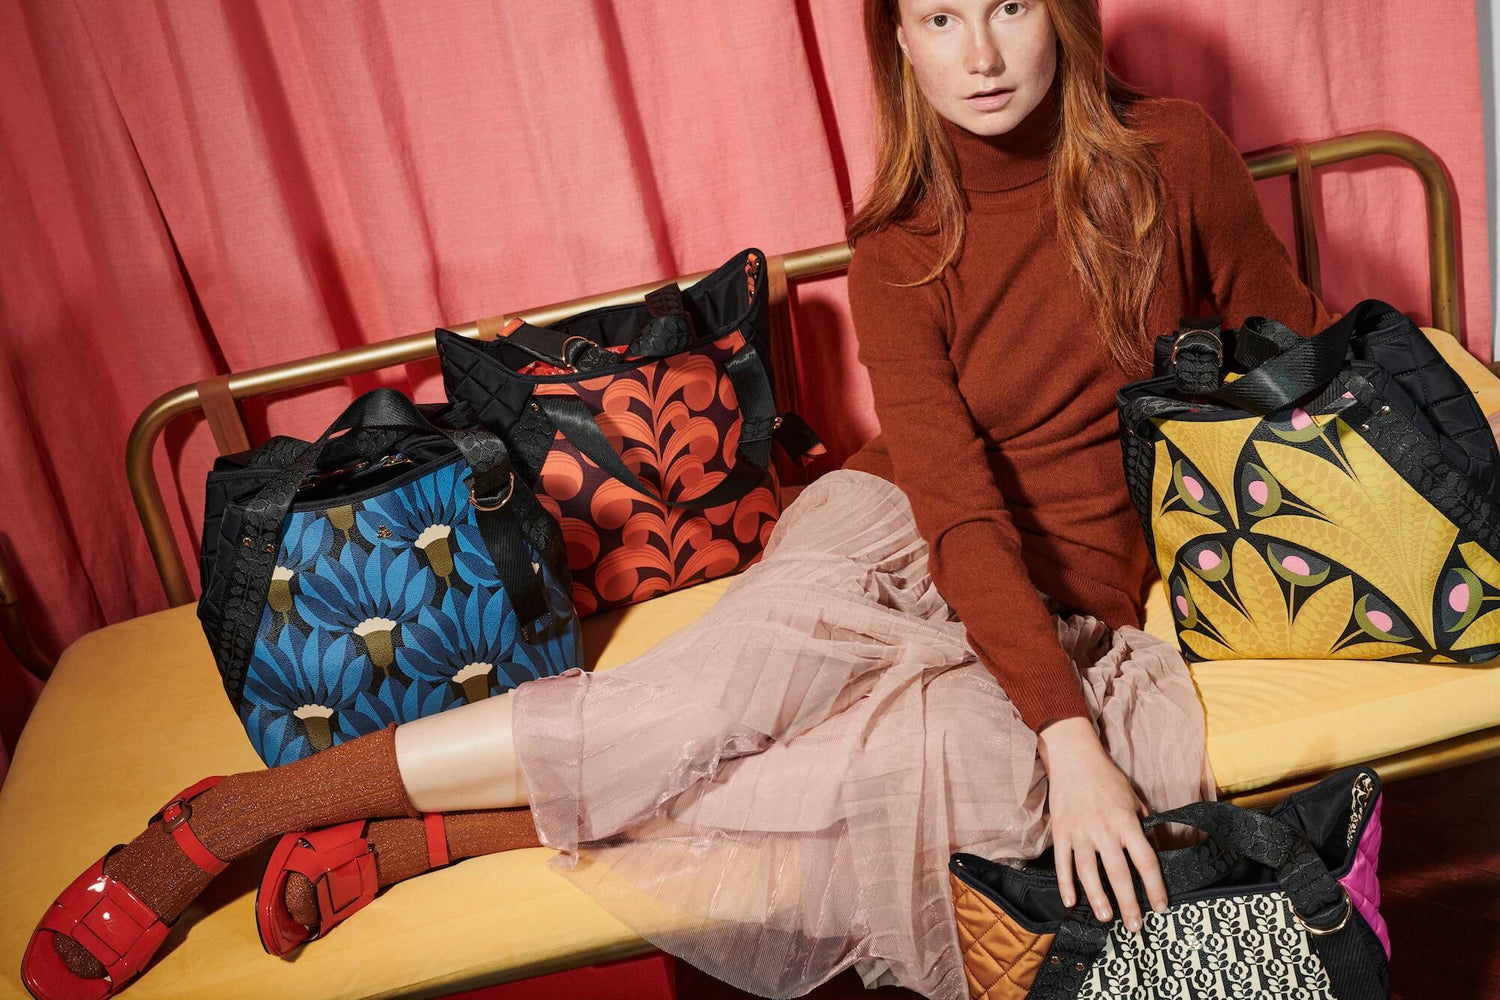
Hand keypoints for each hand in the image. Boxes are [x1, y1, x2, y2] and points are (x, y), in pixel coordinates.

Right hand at [1037, 717, 1169, 931]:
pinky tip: (1071, 901)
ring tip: (1106, 918)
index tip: (1160, 906)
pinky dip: (1066, 884)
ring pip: (1089, 873)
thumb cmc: (1107, 777)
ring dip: (1098, 898)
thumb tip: (1154, 848)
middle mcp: (1104, 830)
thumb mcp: (1134, 798)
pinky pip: (1063, 863)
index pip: (1145, 861)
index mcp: (1126, 822)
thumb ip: (1144, 824)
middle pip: (1119, 874)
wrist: (1073, 757)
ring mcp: (1079, 832)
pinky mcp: (1060, 832)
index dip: (1155, 887)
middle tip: (1135, 926)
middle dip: (1128, 903)